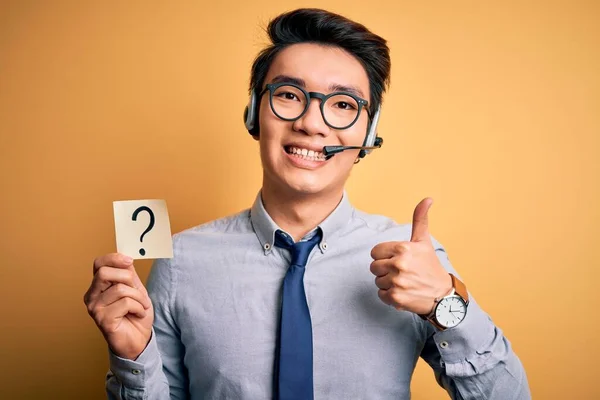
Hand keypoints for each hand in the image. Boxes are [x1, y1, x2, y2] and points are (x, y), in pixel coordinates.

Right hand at [83, 253, 152, 359]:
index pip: (99, 264)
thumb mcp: (135, 289)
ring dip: (139, 297)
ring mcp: (95, 309)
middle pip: (105, 273)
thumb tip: (126, 257)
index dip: (114, 258)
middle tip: (138, 290)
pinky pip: (125, 303)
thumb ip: (129, 274)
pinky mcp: (103, 320)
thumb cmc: (136, 314)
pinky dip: (138, 307)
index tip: (129, 261)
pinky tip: (138, 314)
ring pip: (120, 289)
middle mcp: (92, 296)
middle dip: (128, 278)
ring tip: (141, 306)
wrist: (139, 340)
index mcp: (98, 287)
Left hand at [370, 198, 451, 314]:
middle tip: (401, 272)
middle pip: (374, 267)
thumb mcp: (424, 241)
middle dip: (385, 270)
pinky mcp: (395, 297)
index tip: (397, 260)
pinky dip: (389, 296)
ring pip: (377, 281)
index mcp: (403, 249)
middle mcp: (399, 264)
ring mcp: (397, 282)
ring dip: (387, 283)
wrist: (442, 294)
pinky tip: (402, 292)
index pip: (375, 252)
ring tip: (403, 282)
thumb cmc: (430, 266)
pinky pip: (380, 294)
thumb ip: (420, 219)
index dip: (384, 256)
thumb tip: (427, 198)